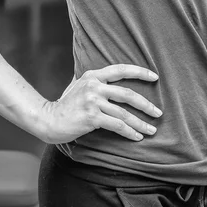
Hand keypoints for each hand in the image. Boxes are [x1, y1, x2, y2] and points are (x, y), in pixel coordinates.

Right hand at [41, 64, 161, 143]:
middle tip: (158, 113)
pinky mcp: (92, 117)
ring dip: (140, 123)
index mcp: (93, 75)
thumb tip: (107, 75)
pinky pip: (117, 125)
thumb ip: (92, 80)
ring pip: (124, 113)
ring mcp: (93, 101)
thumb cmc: (65, 104)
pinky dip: (129, 132)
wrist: (48, 119)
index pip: (121, 69)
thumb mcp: (77, 85)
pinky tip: (137, 137)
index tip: (155, 77)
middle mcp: (94, 86)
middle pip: (127, 94)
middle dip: (146, 104)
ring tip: (151, 130)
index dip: (140, 72)